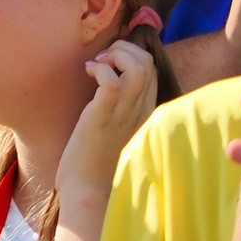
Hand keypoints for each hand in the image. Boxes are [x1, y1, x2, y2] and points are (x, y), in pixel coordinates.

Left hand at [55, 40, 159, 240]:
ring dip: (115, 54)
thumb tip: (109, 85)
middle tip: (102, 61)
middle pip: (149, 62)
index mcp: (146, 114)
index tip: (109, 63)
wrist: (87, 192)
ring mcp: (125, 113)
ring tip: (98, 65)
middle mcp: (141, 111)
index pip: (153, 70)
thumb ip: (120, 110)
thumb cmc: (96, 163)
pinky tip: (87, 73)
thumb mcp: (116, 131)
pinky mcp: (104, 116)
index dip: (132, 55)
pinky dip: (100, 68)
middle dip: (123, 49)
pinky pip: (111, 80)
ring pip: (138, 66)